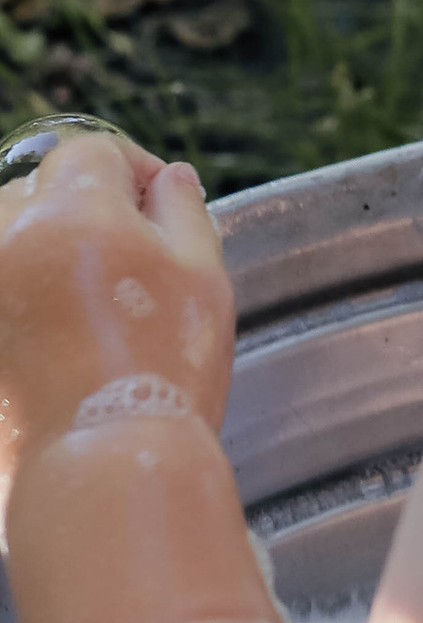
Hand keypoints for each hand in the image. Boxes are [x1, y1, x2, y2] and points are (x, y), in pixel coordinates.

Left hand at [0, 130, 230, 509]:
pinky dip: (18, 302)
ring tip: (77, 297)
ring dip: (34, 249)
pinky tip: (53, 338)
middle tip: (121, 255)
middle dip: (77, 207)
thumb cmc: (164, 368)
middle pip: (36, 190)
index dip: (130, 170)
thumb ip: (184, 212)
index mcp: (73, 209)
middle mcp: (8, 241)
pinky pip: (1, 297)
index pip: (92, 151)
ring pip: (4, 240)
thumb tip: (169, 180)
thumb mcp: (204, 276)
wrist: (102, 471)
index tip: (157, 204)